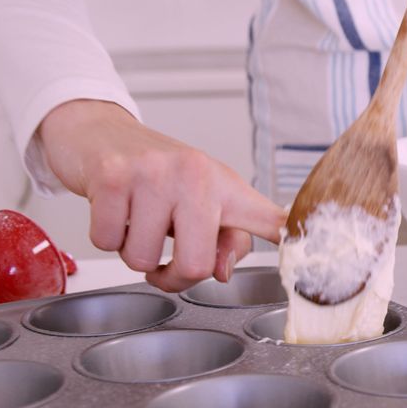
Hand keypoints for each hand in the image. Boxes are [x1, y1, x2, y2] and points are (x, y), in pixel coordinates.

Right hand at [37, 99, 285, 291]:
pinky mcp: (111, 177)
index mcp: (227, 186)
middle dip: (172, 276)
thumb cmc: (156, 175)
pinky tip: (114, 210)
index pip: (270, 218)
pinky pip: (106, 242)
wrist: (99, 132)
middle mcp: (195, 175)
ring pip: (141, 259)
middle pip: (195, 265)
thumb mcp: (200, 203)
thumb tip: (220, 272)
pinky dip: (105, 237)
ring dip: (132, 253)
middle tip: (163, 261)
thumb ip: (223, 242)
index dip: (291, 239)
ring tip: (136, 221)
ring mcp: (153, 174)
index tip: (307, 254)